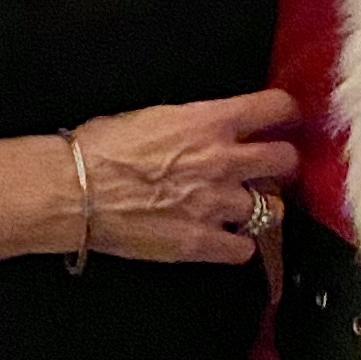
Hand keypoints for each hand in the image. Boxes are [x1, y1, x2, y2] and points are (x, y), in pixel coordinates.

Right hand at [73, 89, 301, 264]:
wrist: (74, 191)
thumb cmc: (101, 148)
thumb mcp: (155, 115)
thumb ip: (194, 122)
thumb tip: (207, 128)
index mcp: (209, 121)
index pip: (275, 108)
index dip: (287, 113)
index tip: (286, 119)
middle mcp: (223, 161)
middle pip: (285, 160)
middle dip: (282, 163)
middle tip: (272, 168)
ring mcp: (215, 205)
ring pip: (273, 209)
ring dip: (263, 207)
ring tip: (248, 208)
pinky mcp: (201, 242)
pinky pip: (244, 250)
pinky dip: (240, 246)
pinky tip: (227, 240)